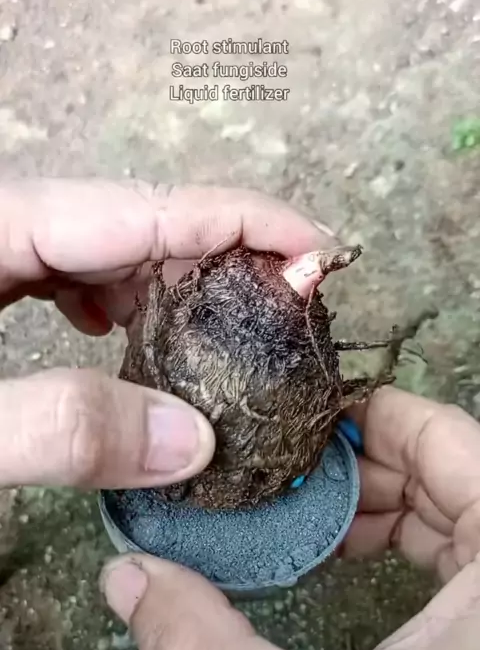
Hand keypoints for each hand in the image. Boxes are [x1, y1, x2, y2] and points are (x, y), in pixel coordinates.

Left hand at [0, 179, 334, 488]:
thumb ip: (62, 428)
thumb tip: (191, 443)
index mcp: (2, 226)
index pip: (148, 206)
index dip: (246, 222)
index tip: (320, 252)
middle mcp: (9, 223)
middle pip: (136, 221)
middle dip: (223, 256)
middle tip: (291, 306)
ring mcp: (2, 248)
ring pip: (105, 245)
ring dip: (172, 284)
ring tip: (226, 330)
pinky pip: (69, 270)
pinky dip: (115, 298)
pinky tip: (121, 331)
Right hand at [101, 386, 479, 649]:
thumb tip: (129, 578)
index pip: (444, 435)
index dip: (362, 419)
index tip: (289, 434)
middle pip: (444, 463)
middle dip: (358, 465)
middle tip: (281, 480)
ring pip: (449, 501)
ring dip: (375, 500)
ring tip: (305, 521)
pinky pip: (457, 543)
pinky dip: (400, 535)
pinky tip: (346, 555)